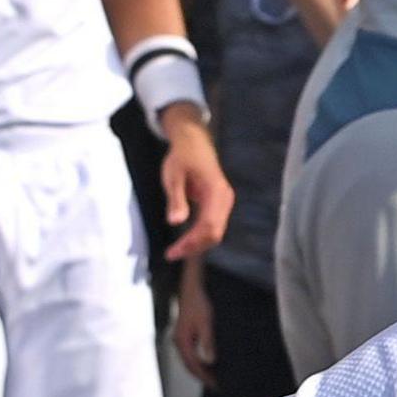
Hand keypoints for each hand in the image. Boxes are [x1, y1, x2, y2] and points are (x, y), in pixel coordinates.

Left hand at [156, 113, 232, 261]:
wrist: (193, 141)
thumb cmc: (182, 156)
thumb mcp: (173, 176)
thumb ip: (176, 199)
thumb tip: (175, 222)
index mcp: (216, 192)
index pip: (208, 226)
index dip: (191, 242)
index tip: (173, 252)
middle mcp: (225, 199)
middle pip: (214, 233)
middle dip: (194, 247)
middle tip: (172, 254)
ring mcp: (224, 202)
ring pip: (216, 232)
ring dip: (198, 244)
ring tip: (177, 250)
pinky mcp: (220, 203)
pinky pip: (213, 225)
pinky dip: (201, 236)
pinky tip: (186, 240)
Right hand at [172, 261, 216, 387]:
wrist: (192, 287)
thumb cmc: (199, 303)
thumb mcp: (206, 323)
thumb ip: (208, 342)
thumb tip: (210, 361)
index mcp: (182, 341)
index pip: (193, 365)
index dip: (205, 377)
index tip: (216, 385)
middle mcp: (178, 341)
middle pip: (189, 365)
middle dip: (202, 376)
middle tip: (217, 386)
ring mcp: (181, 338)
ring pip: (189, 359)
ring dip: (200, 369)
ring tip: (214, 377)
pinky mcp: (185, 333)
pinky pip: (191, 352)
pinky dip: (199, 360)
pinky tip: (209, 362)